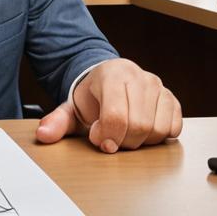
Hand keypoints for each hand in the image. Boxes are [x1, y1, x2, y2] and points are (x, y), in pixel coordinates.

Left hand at [35, 58, 181, 152]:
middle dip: (122, 141)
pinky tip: (143, 130)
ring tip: (126, 132)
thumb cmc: (92, 96)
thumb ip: (57, 121)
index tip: (98, 138)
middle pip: (139, 126)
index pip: (116, 116)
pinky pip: (173, 127)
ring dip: (141, 140)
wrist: (108, 80)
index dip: (106, 136)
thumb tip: (43, 135)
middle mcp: (138, 77)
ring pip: (157, 129)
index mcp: (111, 75)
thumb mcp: (72, 107)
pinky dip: (160, 136)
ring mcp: (157, 86)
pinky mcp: (171, 97)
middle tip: (111, 137)